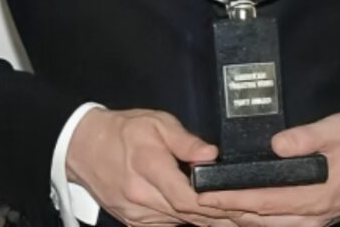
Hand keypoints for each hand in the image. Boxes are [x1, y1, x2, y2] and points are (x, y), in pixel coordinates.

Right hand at [66, 107, 235, 226]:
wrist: (83, 148)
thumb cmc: (123, 130)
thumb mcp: (155, 123)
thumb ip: (185, 141)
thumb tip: (211, 155)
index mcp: (149, 168)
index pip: (188, 197)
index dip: (216, 204)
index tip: (242, 203)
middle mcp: (142, 198)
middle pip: (189, 215)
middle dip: (222, 217)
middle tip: (255, 216)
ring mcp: (138, 215)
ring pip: (181, 224)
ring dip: (211, 223)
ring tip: (243, 219)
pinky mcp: (135, 222)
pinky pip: (168, 226)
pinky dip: (192, 223)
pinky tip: (214, 221)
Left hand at [196, 114, 339, 226]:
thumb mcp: (337, 130)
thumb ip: (306, 137)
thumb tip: (276, 145)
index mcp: (310, 195)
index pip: (260, 201)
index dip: (229, 199)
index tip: (203, 193)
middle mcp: (307, 216)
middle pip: (258, 219)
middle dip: (226, 211)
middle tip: (196, 199)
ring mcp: (311, 223)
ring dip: (238, 218)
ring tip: (212, 206)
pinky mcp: (313, 223)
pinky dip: (256, 221)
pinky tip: (241, 212)